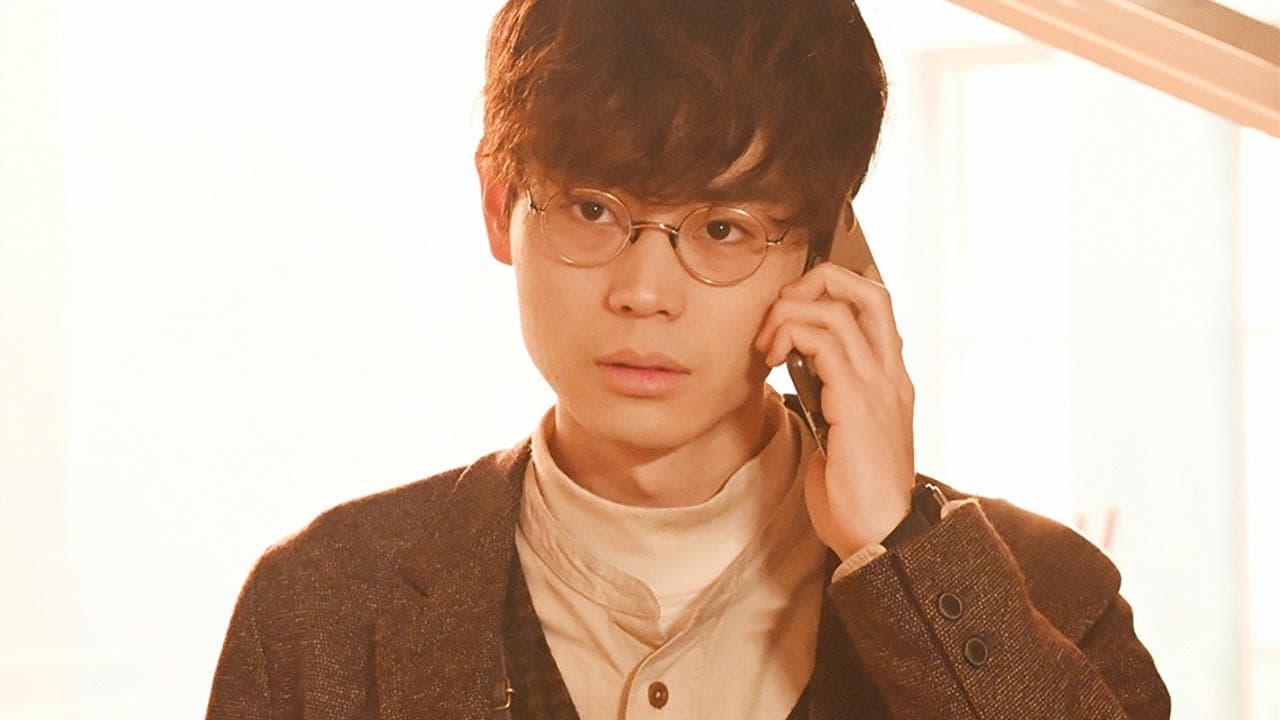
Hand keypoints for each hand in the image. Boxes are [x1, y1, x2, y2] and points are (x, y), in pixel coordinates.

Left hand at [754, 262, 915, 557]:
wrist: (878, 537)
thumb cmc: (855, 494)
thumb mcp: (842, 432)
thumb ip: (830, 396)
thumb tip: (797, 367)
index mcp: (890, 380)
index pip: (874, 306)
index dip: (832, 292)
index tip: (790, 316)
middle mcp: (891, 375)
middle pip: (868, 291)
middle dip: (817, 282)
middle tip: (779, 313)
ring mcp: (879, 387)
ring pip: (838, 309)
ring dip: (789, 314)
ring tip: (766, 344)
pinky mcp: (858, 404)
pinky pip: (825, 344)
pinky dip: (790, 336)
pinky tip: (772, 360)